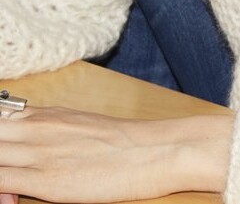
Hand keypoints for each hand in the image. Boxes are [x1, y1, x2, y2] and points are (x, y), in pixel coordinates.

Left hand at [0, 105, 233, 201]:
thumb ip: (51, 134)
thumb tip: (29, 148)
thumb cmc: (125, 144)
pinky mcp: (44, 179)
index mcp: (46, 114)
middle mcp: (38, 127)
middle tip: (10, 168)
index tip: (8, 153)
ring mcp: (39, 152)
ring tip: (9, 189)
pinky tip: (9, 199)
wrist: (155, 151)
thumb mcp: (83, 128)